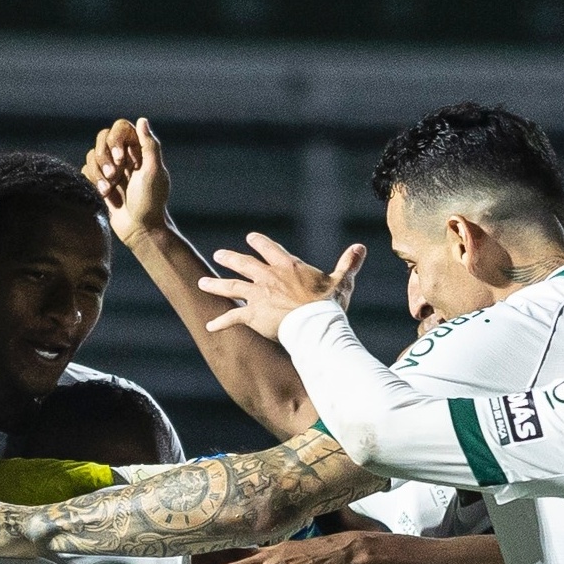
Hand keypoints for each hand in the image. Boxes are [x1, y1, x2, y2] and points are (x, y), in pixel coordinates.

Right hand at [83, 116, 170, 245]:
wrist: (140, 230)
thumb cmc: (150, 202)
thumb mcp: (154, 172)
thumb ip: (149, 145)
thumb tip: (142, 120)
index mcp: (139, 150)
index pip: (120, 128)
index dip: (116, 139)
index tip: (121, 159)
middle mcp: (124, 156)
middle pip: (102, 137)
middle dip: (104, 156)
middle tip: (115, 175)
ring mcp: (111, 169)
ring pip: (92, 154)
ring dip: (99, 172)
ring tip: (109, 190)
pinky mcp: (100, 182)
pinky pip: (87, 170)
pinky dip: (93, 181)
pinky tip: (104, 195)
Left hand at [197, 232, 364, 340]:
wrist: (315, 325)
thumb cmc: (329, 305)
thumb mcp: (341, 282)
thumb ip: (348, 264)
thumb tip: (361, 247)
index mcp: (287, 266)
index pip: (269, 248)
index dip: (259, 243)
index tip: (251, 238)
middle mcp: (268, 276)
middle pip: (243, 264)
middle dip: (230, 258)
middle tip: (218, 255)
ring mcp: (258, 295)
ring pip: (230, 286)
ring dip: (215, 284)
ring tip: (202, 282)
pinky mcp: (253, 315)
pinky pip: (232, 317)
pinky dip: (220, 322)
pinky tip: (209, 325)